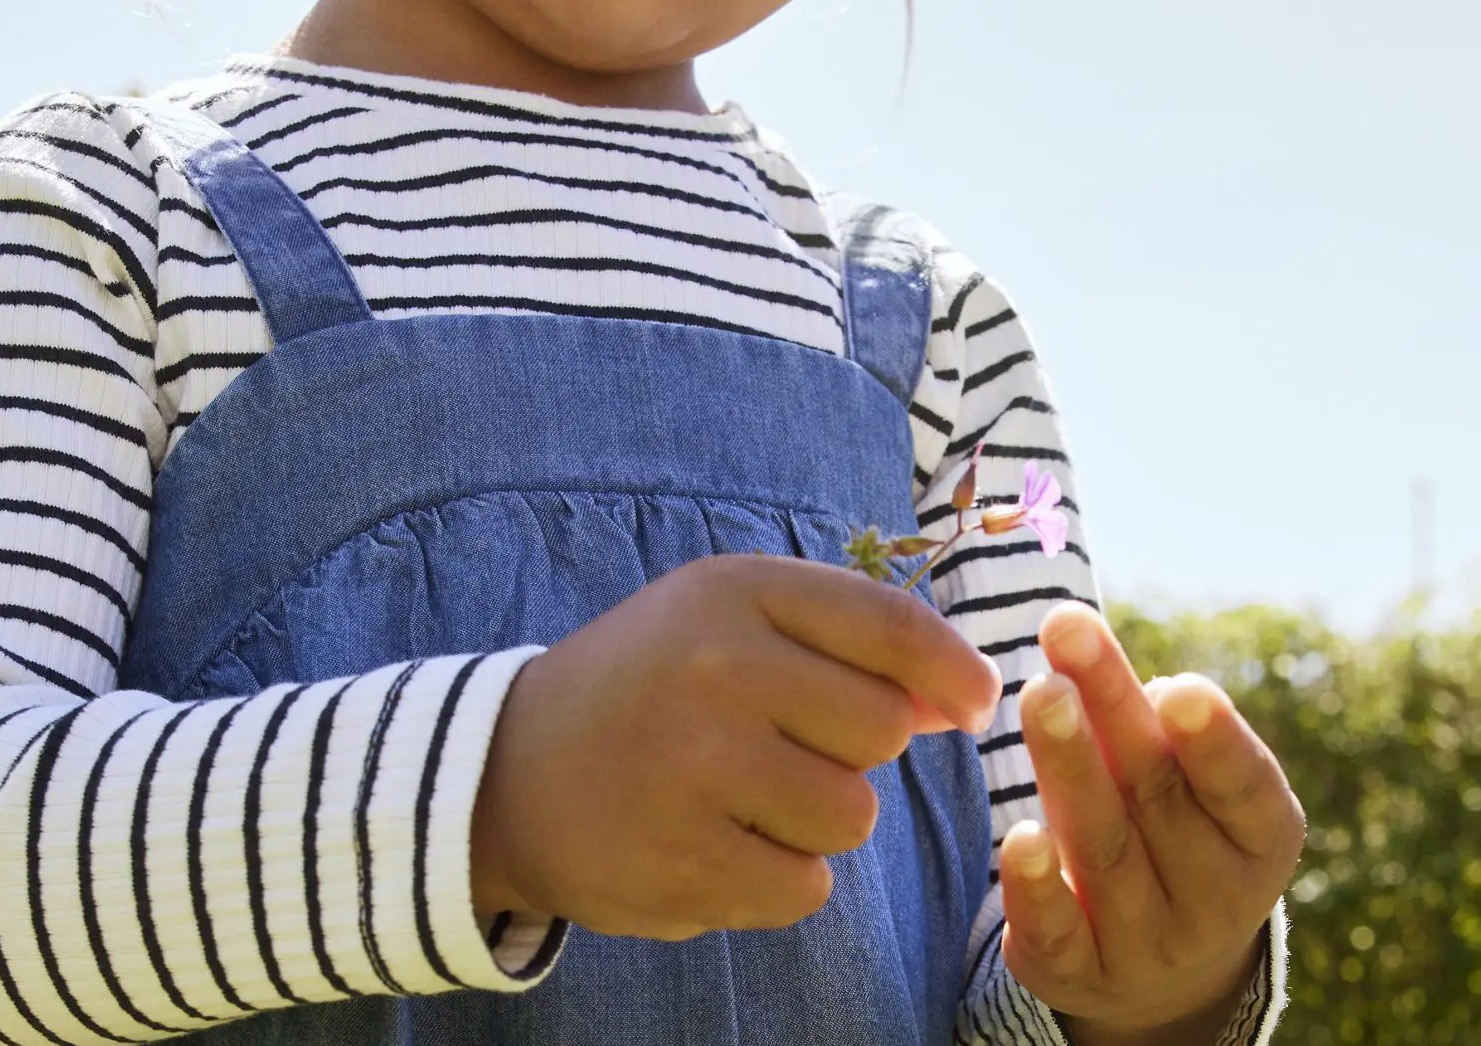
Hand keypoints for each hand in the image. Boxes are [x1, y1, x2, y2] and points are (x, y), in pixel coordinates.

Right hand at [470, 554, 1000, 937]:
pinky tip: (715, 843)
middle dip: (856, 750)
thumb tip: (969, 699)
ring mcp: (695, 769)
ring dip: (817, 819)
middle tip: (784, 745)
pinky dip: (777, 878)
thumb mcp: (729, 621)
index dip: (952, 670)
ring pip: (852, 816)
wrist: (505, 772)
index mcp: (732, 593)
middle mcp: (715, 670)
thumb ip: (848, 642)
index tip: (975, 702)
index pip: (889, 627)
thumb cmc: (649, 686)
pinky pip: (805, 886)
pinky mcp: (684, 864)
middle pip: (883, 731)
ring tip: (742, 796)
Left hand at [1000, 605, 1304, 1045]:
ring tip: (1040, 692)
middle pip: (1157, 794)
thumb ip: (1157, 726)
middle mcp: (1216, 901)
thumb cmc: (1171, 828)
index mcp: (1261, 840)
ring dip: (1068, 765)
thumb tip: (1128, 682)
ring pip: (1105, 850)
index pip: (1242, 787)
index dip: (1215, 741)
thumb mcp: (1185, 779)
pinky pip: (1056, 932)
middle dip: (1110, 709)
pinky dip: (1036, 886)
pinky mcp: (1077, 975)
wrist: (1161, 971)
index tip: (1181, 686)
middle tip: (1069, 633)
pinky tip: (1020, 838)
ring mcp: (1148, 945)